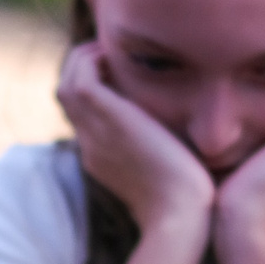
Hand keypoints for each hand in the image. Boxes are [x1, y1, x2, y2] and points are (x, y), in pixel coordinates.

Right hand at [58, 43, 213, 232]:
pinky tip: (118, 51)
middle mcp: (92, 145)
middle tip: (112, 52)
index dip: (98, 90)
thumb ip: (175, 156)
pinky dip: (94, 59)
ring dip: (86, 59)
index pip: (85, 118)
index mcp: (105, 160)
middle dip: (86, 69)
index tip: (122, 73)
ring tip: (113, 47)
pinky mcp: (106, 118)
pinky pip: (81, 77)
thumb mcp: (178, 174)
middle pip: (68, 97)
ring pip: (68, 84)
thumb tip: (196, 144)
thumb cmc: (192, 204)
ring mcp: (95, 133)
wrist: (181, 215)